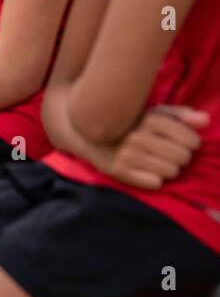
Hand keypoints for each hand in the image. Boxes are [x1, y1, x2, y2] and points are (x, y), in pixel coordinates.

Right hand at [92, 104, 207, 189]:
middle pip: (183, 157)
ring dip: (169, 168)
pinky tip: (146, 170)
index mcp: (149, 119)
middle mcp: (137, 136)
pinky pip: (155, 183)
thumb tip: (205, 120)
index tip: (183, 142)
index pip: (191, 140)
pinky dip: (154, 179)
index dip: (192, 143)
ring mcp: (127, 154)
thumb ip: (182, 115)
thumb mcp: (156, 113)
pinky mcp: (118, 171)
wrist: (89, 135)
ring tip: (158, 161)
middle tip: (168, 152)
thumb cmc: (132, 124)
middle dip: (180, 156)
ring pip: (171, 171)